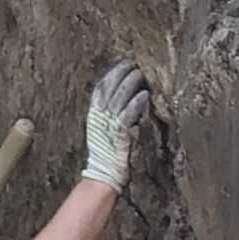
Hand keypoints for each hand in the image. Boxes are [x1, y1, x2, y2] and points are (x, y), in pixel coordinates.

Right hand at [83, 61, 150, 191]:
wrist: (104, 174)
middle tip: (133, 65)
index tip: (123, 65)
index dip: (111, 75)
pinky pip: (127, 115)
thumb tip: (125, 99)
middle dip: (121, 75)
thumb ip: (111, 115)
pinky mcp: (119, 134)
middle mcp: (99, 117)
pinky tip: (144, 95)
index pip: (100, 89)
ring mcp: (108, 125)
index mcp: (94, 115)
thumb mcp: (104, 130)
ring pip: (119, 98)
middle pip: (109, 89)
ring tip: (140, 75)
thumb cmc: (107, 154)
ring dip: (129, 85)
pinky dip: (135, 104)